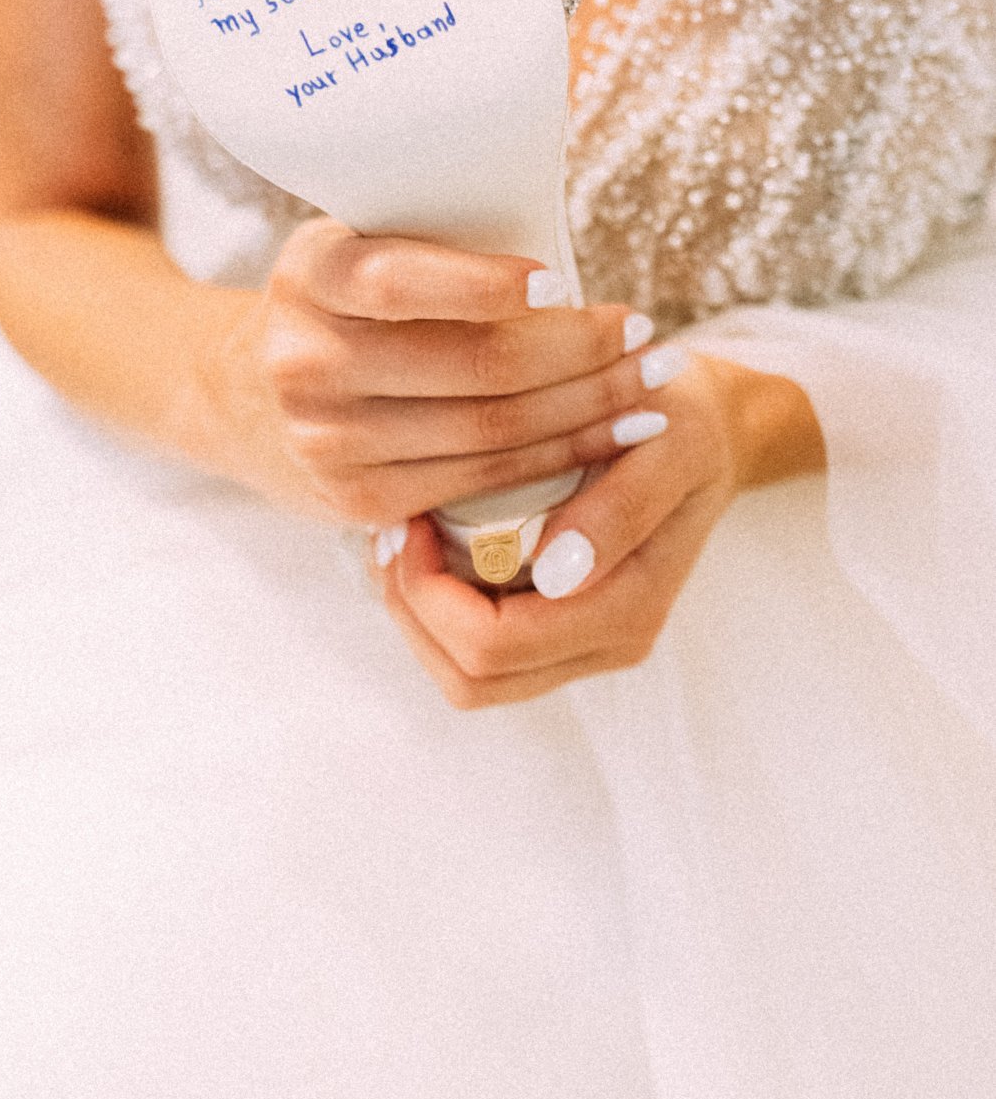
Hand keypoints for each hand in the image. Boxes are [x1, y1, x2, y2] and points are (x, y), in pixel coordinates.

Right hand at [202, 216, 675, 523]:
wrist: (248, 397)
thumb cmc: (344, 303)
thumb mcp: (359, 247)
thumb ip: (432, 239)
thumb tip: (556, 219)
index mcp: (311, 275)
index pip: (402, 283)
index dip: (491, 286)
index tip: (565, 282)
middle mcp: (307, 361)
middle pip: (475, 366)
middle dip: (581, 352)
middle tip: (647, 331)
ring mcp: (329, 441)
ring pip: (492, 431)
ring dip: (589, 408)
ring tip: (650, 382)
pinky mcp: (359, 501)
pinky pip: (482, 481)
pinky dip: (559, 458)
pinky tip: (611, 435)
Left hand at [370, 352, 824, 708]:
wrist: (705, 428)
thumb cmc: (680, 419)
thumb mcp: (668, 441)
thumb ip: (623, 508)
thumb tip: (558, 575)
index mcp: (628, 608)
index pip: (496, 645)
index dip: (431, 593)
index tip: (410, 518)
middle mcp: (604, 643)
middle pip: (470, 678)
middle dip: (413, 608)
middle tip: (392, 529)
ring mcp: (582, 645)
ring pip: (466, 678)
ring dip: (417, 615)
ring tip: (401, 539)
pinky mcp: (560, 630)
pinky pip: (477, 653)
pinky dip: (435, 610)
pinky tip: (425, 546)